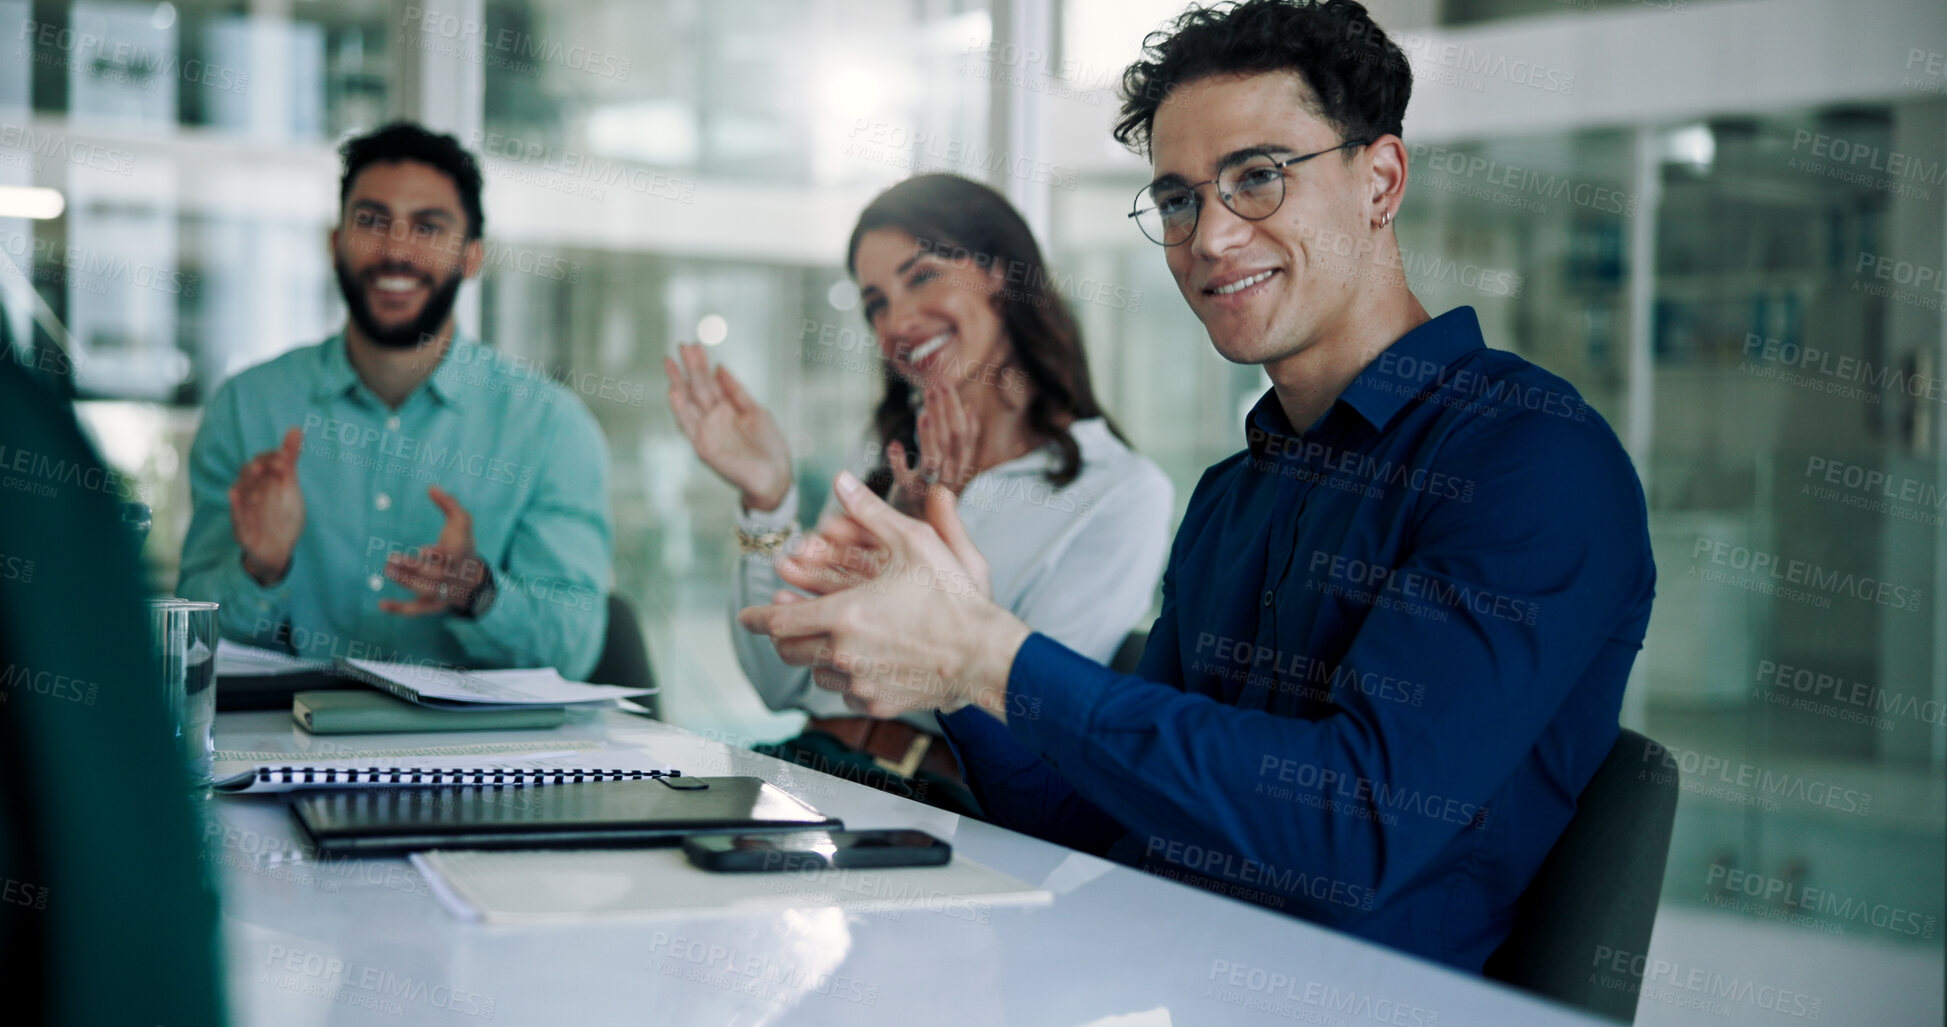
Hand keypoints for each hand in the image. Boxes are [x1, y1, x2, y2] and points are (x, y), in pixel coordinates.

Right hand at [229, 426, 305, 584]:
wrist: (276, 548)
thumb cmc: (281, 513)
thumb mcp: (289, 486)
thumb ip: (290, 458)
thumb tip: (295, 429)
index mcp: (263, 481)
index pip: (264, 462)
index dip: (273, 458)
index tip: (286, 457)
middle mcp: (251, 492)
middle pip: (249, 475)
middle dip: (257, 468)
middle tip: (270, 464)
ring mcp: (244, 510)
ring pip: (242, 494)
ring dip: (248, 483)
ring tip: (257, 472)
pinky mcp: (241, 529)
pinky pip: (236, 517)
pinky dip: (237, 508)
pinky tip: (236, 496)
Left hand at [381, 486, 491, 617]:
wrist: (473, 579)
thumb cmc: (462, 545)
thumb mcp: (462, 522)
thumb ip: (449, 504)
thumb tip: (431, 487)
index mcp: (459, 556)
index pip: (451, 557)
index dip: (438, 555)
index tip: (424, 550)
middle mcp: (451, 577)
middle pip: (434, 576)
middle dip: (413, 568)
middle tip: (391, 559)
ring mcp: (442, 592)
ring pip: (425, 592)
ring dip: (406, 583)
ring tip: (388, 570)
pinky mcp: (432, 605)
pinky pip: (417, 611)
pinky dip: (400, 609)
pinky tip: (381, 605)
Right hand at [665, 343, 792, 511]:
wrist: (775, 476)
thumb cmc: (769, 445)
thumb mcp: (756, 411)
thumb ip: (736, 391)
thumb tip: (720, 366)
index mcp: (726, 408)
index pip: (709, 381)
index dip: (701, 363)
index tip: (694, 344)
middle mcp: (713, 418)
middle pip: (697, 388)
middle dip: (689, 367)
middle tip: (682, 344)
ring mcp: (706, 431)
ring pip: (688, 403)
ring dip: (678, 384)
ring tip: (670, 363)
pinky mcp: (704, 446)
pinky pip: (688, 426)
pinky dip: (680, 409)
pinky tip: (674, 392)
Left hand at [739, 471, 1026, 719]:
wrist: (985, 654)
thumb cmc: (952, 597)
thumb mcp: (915, 543)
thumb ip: (871, 511)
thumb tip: (842, 480)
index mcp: (843, 615)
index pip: (777, 622)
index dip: (757, 618)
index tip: (746, 617)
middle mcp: (843, 654)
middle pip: (789, 650)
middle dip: (783, 635)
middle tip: (786, 624)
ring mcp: (859, 683)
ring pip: (815, 673)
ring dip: (815, 656)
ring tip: (827, 641)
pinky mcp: (877, 703)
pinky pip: (844, 693)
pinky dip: (844, 678)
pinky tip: (858, 664)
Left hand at [887, 380, 977, 513]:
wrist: (915, 537)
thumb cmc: (929, 495)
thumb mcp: (948, 466)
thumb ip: (958, 440)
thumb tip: (970, 407)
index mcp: (960, 468)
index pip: (964, 435)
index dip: (956, 409)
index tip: (947, 384)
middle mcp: (949, 480)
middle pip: (952, 442)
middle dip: (945, 412)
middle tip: (935, 386)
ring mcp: (930, 491)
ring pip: (935, 459)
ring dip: (929, 433)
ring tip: (923, 409)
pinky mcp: (909, 500)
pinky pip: (906, 480)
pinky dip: (900, 463)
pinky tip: (894, 445)